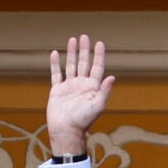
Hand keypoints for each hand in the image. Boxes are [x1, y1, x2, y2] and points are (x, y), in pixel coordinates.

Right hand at [46, 34, 114, 156]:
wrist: (66, 131)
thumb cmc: (83, 121)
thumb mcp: (97, 106)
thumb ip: (104, 91)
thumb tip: (112, 77)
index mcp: (92, 87)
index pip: (97, 67)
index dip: (98, 56)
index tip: (99, 43)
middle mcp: (81, 85)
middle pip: (84, 63)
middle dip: (84, 50)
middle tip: (85, 37)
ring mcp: (69, 87)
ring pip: (70, 65)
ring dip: (71, 53)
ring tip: (72, 40)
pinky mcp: (57, 90)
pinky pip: (56, 74)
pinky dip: (55, 64)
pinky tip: (54, 53)